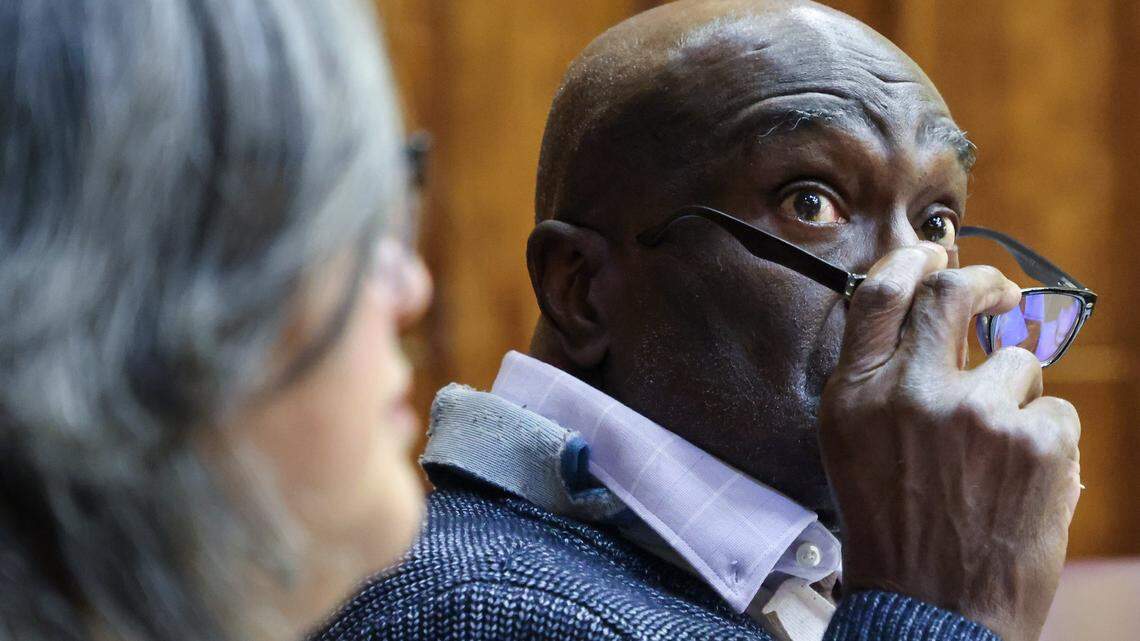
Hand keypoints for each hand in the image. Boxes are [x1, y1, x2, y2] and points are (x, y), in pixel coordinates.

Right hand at [820, 242, 1081, 640]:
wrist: (928, 610)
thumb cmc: (892, 530)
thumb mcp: (854, 446)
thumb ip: (879, 380)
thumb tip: (929, 312)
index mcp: (855, 395)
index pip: (881, 294)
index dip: (912, 260)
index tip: (933, 251)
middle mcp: (908, 392)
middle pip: (953, 292)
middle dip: (986, 284)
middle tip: (1002, 297)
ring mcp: (975, 413)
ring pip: (1020, 362)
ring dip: (1019, 397)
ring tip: (1000, 456)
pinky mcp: (1035, 441)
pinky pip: (1057, 413)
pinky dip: (1047, 445)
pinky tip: (1022, 486)